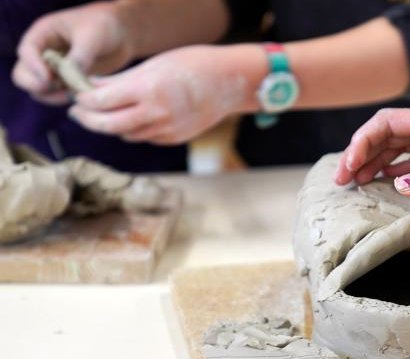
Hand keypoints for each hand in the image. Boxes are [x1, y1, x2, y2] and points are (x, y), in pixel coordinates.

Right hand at [12, 2, 135, 104]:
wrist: (122, 34)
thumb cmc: (105, 26)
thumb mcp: (92, 37)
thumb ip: (80, 57)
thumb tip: (69, 79)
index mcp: (44, 33)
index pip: (27, 51)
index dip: (33, 66)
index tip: (48, 79)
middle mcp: (43, 52)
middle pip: (23, 74)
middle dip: (36, 85)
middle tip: (57, 88)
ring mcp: (53, 69)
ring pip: (39, 89)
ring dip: (52, 96)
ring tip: (74, 94)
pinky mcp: (66, 82)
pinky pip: (57, 96)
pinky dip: (66, 99)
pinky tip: (82, 98)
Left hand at [67, 44, 263, 144]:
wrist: (229, 82)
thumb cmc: (191, 65)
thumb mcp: (152, 66)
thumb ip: (120, 81)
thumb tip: (90, 88)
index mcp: (148, 90)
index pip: (102, 101)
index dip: (83, 101)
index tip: (76, 97)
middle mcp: (157, 113)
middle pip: (108, 125)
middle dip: (88, 120)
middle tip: (77, 113)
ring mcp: (167, 129)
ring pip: (126, 134)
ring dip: (111, 125)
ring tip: (105, 113)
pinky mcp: (175, 138)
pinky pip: (145, 137)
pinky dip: (134, 129)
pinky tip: (133, 117)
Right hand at [334, 75, 409, 185]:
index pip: (384, 126)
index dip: (361, 144)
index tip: (350, 167)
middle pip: (383, 139)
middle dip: (360, 158)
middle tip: (342, 183)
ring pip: (397, 151)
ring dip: (376, 166)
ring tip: (357, 187)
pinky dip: (400, 172)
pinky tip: (391, 186)